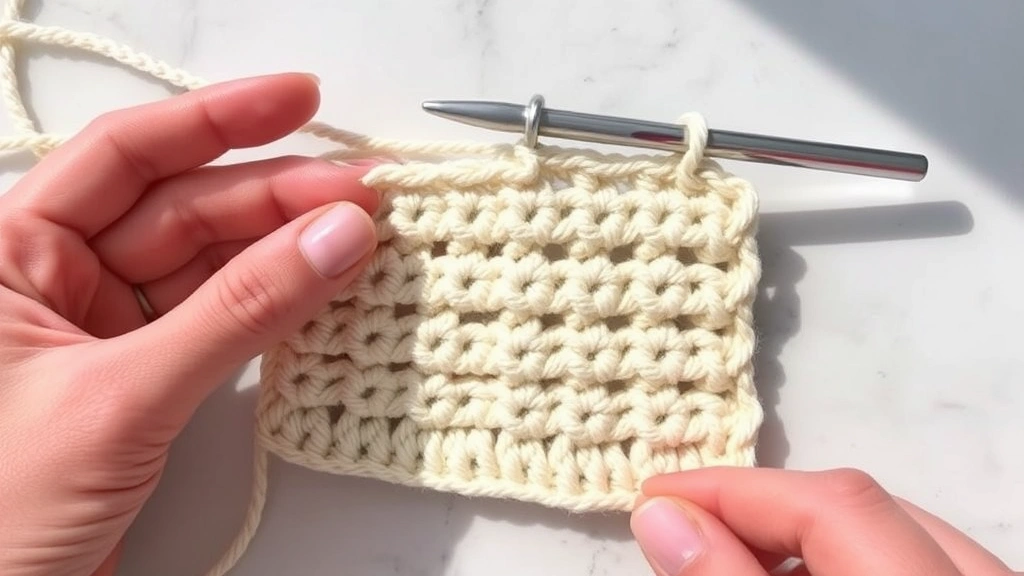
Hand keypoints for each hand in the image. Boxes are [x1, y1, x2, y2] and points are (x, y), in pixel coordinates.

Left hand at [0, 73, 379, 574]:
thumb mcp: (122, 397)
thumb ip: (238, 313)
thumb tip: (332, 238)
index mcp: (8, 255)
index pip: (124, 156)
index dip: (217, 121)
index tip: (299, 101)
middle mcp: (55, 280)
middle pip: (182, 207)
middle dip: (274, 195)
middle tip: (358, 194)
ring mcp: (105, 329)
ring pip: (210, 263)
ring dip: (284, 248)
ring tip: (356, 234)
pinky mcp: (146, 377)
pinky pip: (220, 317)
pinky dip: (275, 303)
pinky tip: (321, 282)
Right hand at [629, 467, 1014, 575]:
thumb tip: (661, 515)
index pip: (835, 504)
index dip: (734, 491)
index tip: (655, 500)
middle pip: (867, 510)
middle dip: (764, 516)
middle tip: (686, 542)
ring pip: (898, 537)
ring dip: (803, 546)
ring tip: (736, 568)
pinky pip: (924, 566)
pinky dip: (848, 569)